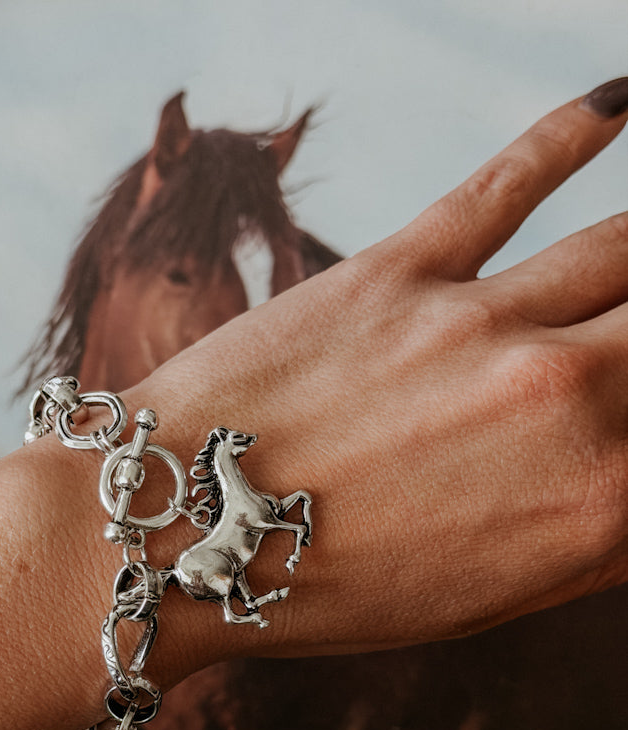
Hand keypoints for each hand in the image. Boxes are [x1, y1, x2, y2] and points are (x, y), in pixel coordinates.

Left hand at [127, 79, 627, 665]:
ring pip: (625, 249)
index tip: (623, 418)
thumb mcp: (478, 597)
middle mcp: (563, 405)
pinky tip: (613, 106)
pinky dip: (572, 135)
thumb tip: (620, 488)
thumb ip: (580, 536)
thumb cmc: (322, 590)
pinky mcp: (399, 269)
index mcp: (592, 508)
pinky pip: (509, 181)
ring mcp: (481, 326)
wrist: (173, 539)